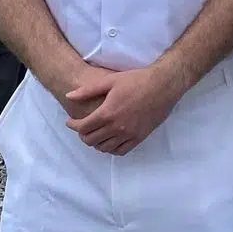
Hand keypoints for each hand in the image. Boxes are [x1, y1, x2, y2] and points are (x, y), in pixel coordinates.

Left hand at [65, 65, 181, 155]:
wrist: (163, 85)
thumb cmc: (136, 80)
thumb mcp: (110, 80)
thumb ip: (88, 90)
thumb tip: (69, 96)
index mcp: (107, 113)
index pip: (83, 127)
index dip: (73, 126)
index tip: (71, 122)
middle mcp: (116, 127)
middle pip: (91, 140)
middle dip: (83, 135)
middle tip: (82, 128)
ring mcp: (128, 134)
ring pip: (104, 148)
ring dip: (96, 143)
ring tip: (96, 134)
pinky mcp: (139, 137)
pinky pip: (121, 151)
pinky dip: (112, 149)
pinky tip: (111, 140)